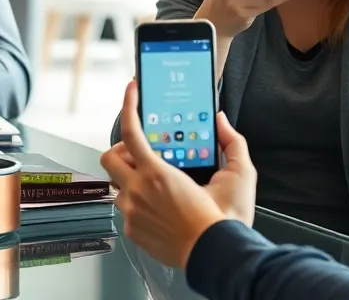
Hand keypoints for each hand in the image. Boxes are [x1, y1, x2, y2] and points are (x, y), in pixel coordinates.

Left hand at [99, 80, 256, 268]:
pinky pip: (127, 210)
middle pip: (109, 157)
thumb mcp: (240, 176)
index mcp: (158, 174)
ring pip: (118, 185)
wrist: (217, 257)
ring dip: (131, 179)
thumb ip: (232, 142)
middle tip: (141, 153)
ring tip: (155, 183)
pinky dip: (139, 204)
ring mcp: (132, 213)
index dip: (129, 105)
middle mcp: (138, 192)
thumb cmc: (225, 221)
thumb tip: (221, 123)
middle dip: (121, 150)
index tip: (132, 90)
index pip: (130, 131)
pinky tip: (159, 207)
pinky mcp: (133, 231)